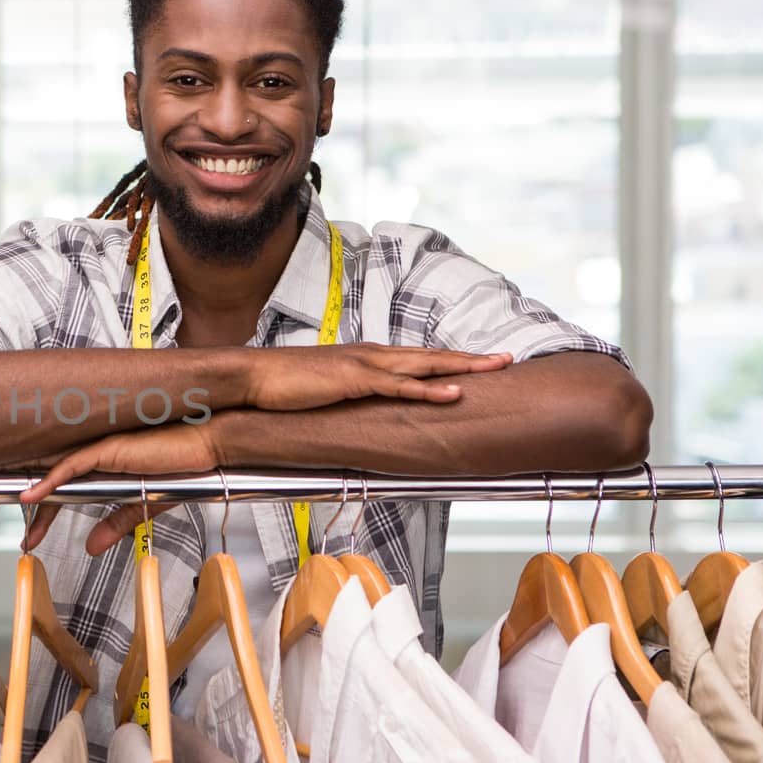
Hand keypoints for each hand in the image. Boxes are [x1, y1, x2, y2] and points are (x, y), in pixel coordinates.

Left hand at [18, 423, 219, 555]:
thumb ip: (114, 525)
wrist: (206, 449)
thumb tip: (91, 547)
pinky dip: (51, 481)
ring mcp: (101, 449)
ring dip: (35, 495)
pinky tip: (32, 496)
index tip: (33, 535)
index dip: (46, 510)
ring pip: (57, 472)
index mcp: (103, 467)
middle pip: (54, 479)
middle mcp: (97, 456)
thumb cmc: (182, 469)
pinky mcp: (108, 448)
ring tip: (16, 518)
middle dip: (32, 505)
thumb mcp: (141, 508)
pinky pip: (72, 465)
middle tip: (18, 529)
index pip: (64, 488)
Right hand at [241, 345, 510, 409]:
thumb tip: (362, 407)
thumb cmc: (283, 385)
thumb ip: (348, 395)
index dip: (450, 360)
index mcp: (366, 358)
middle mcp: (371, 355)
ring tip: (495, 368)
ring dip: (462, 367)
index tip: (480, 362)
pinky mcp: (353, 380)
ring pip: (424, 365)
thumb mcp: (325, 389)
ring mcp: (364, 366)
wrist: (254, 376)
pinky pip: (399, 386)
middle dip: (471, 358)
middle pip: (431, 356)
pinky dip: (428, 389)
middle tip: (508, 359)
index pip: (417, 358)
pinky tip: (453, 393)